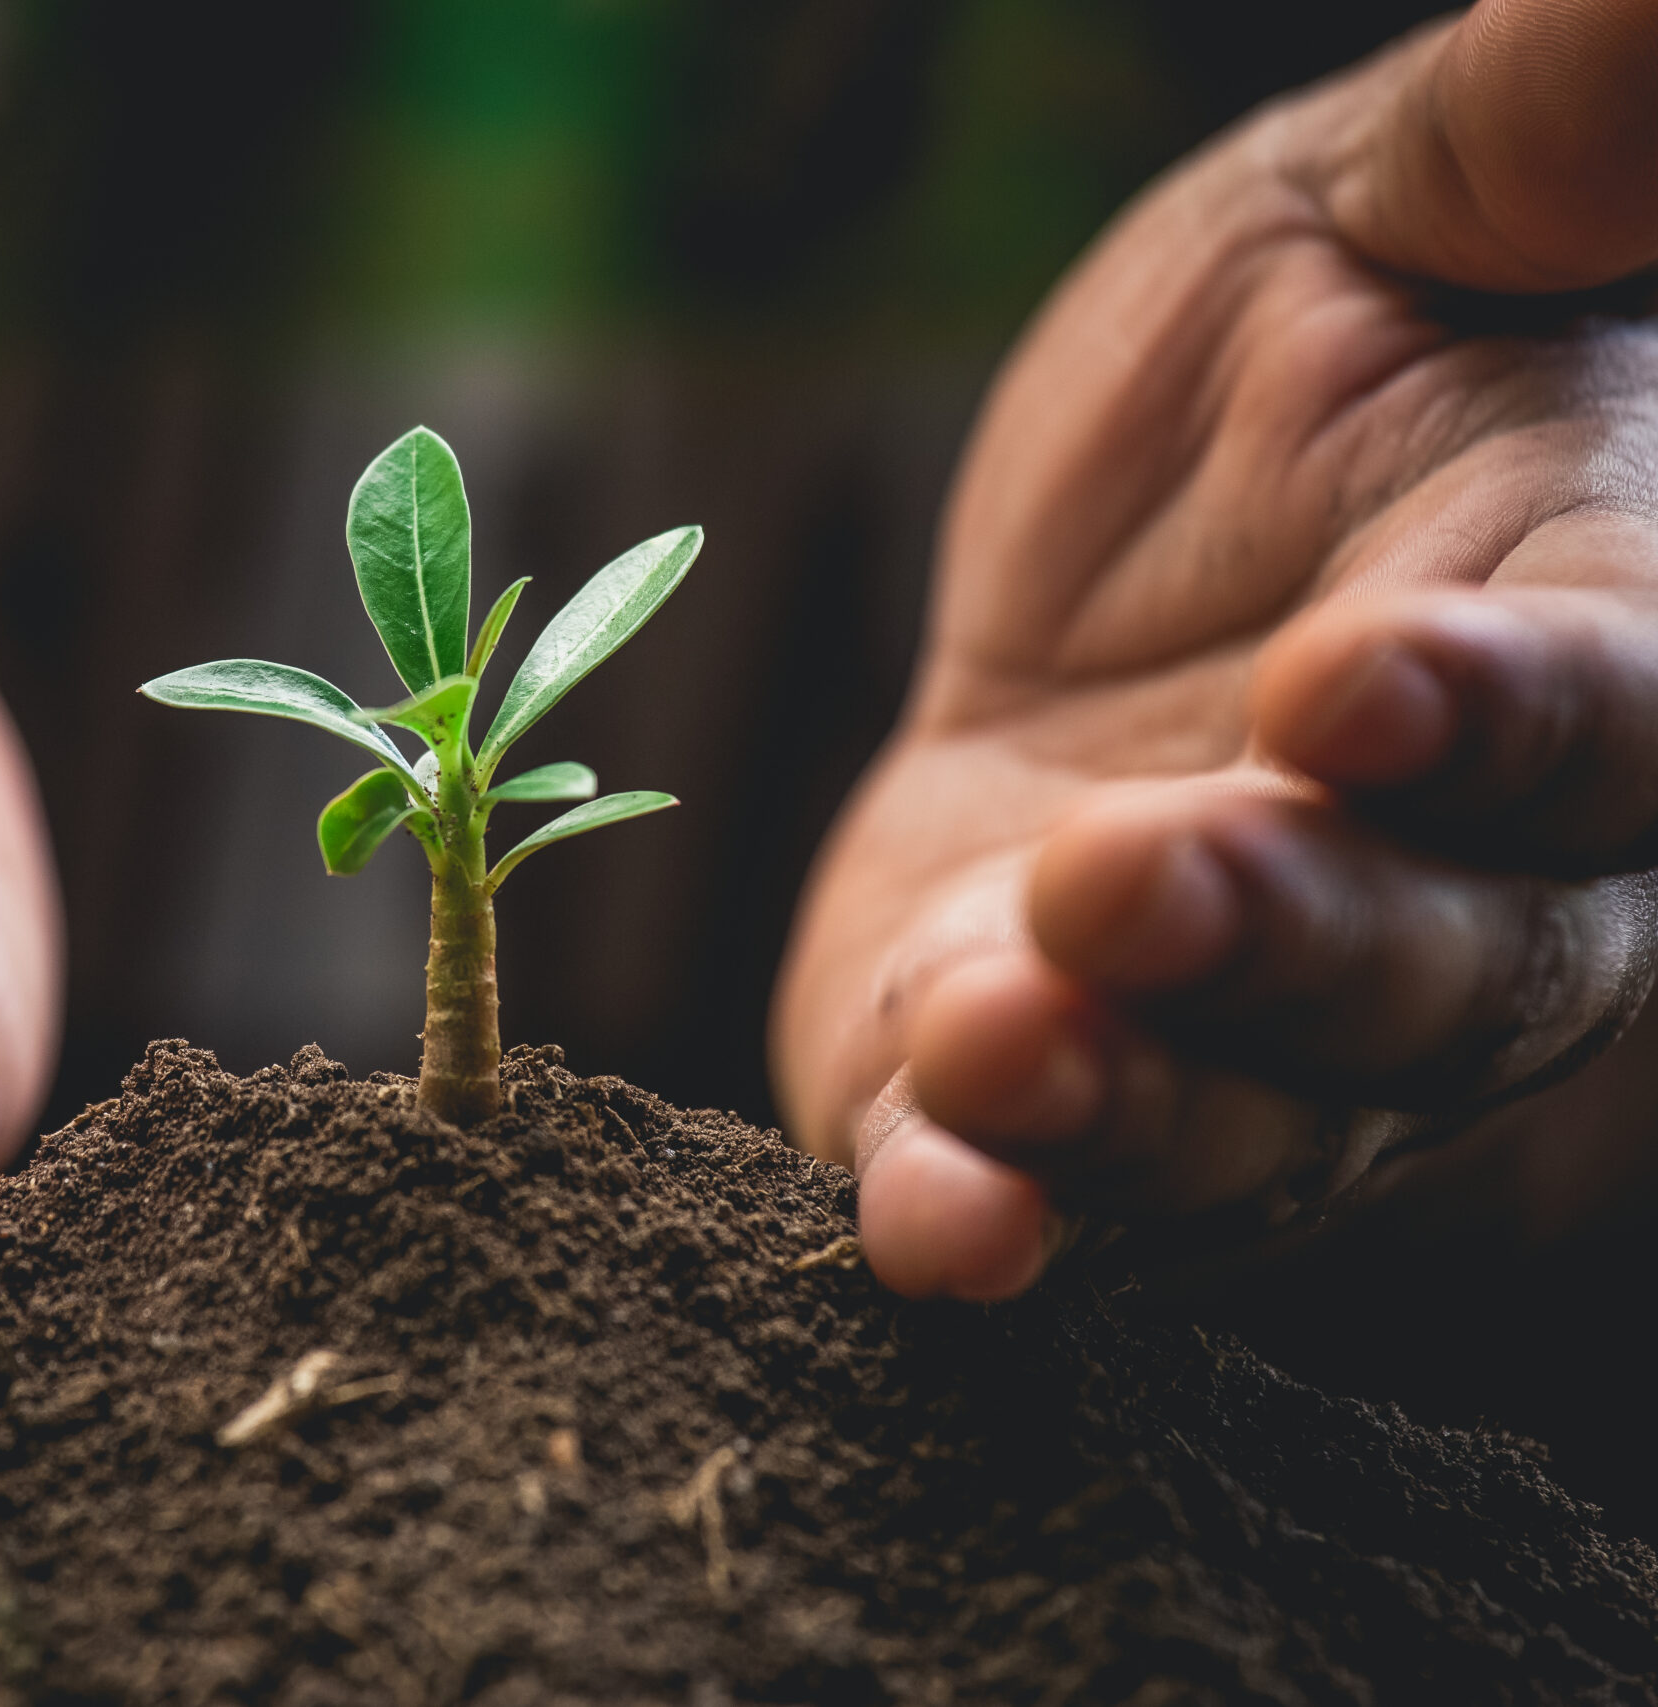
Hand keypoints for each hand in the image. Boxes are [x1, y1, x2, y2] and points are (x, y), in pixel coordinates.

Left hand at [772, 0, 1657, 1298]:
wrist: (1115, 564)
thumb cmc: (1303, 365)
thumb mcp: (1400, 211)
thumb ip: (1555, 135)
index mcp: (1576, 656)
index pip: (1597, 718)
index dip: (1502, 718)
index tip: (1363, 677)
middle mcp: (1454, 892)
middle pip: (1428, 975)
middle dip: (1283, 939)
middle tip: (1133, 870)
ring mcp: (1246, 1026)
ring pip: (1236, 1121)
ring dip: (1121, 1107)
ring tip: (998, 1048)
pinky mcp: (1048, 1080)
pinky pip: (1034, 1187)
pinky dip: (978, 1214)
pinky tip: (924, 1225)